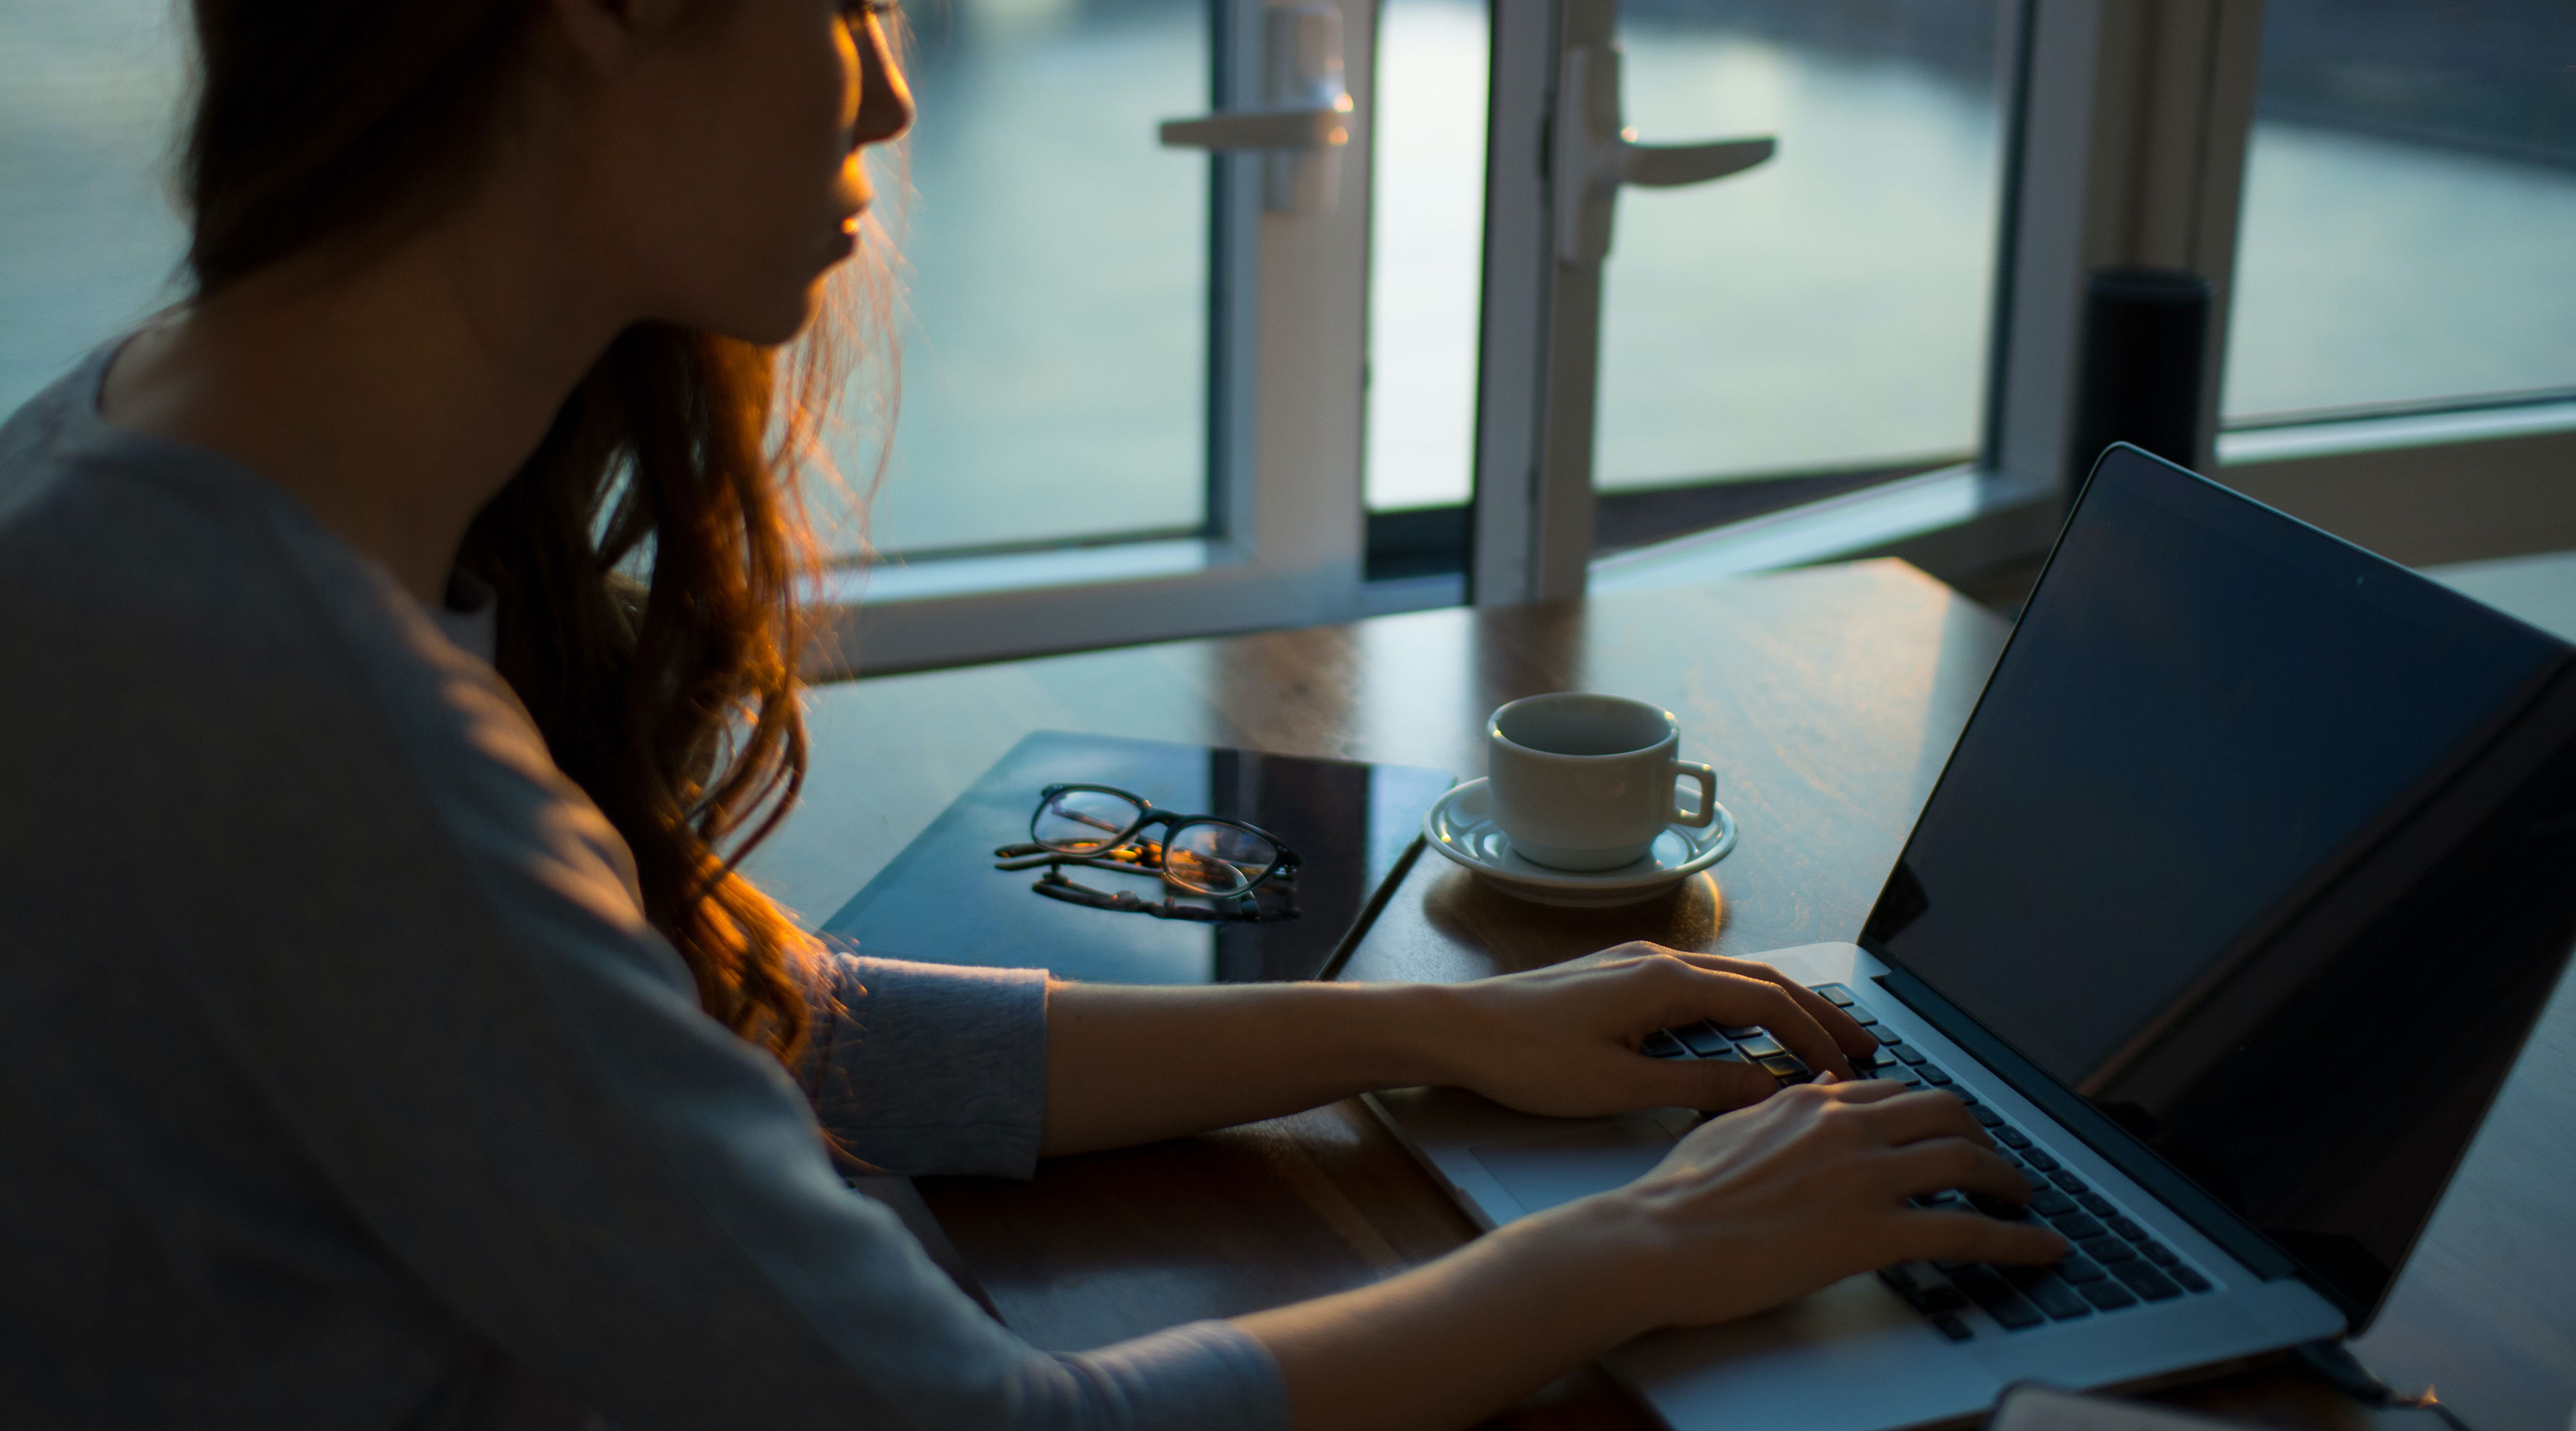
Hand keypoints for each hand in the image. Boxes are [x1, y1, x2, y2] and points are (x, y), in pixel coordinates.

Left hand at [1430, 944, 1880, 1118]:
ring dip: (1781, 1006)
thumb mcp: (1618, 1086)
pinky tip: (1748, 1031)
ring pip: (1731, 978)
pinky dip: (1741, 1005)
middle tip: (1865, 1045)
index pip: (1766, 1003)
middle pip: (1761, 980)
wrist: (1457, 1028)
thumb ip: (1697, 1088)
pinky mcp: (1619, 976)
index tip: (1849, 1072)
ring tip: (1819, 1039)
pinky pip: (1700, 984)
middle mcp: (1658, 960)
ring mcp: (1637, 963)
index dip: (1815, 1037)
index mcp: (1665, 981)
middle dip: (1817, 1011)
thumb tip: (1766, 1090)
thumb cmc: (1525, 1058)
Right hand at [1559, 1076, 2067, 1334]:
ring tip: (2024, 1201)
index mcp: (1811, 1103)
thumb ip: (1778, 1110)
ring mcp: (1864, 1177)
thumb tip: (1812, 1092)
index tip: (1948, 1131)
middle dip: (1983, 1135)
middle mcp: (1846, 1127)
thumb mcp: (1728, 1128)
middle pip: (1946, 1112)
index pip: (1895, 1092)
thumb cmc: (1677, 1196)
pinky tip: (2042, 1249)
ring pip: (1968, 1160)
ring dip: (2009, 1182)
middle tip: (1994, 1162)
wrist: (1657, 1240)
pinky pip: (1968, 1231)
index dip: (1933, 1113)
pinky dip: (2018, 1240)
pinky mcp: (1874, 1232)